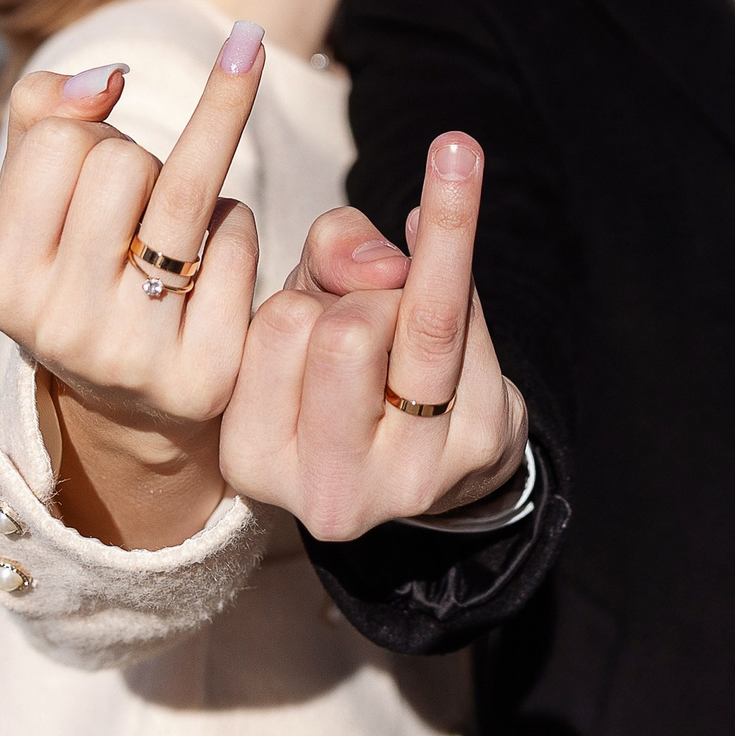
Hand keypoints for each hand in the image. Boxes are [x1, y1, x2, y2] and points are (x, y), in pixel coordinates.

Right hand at [0, 27, 271, 547]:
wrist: (134, 400)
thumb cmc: (83, 268)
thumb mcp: (37, 197)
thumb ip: (45, 111)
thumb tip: (107, 77)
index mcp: (0, 283)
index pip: (57, 138)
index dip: (88, 134)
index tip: (91, 170)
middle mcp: (58, 327)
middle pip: (122, 160)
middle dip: (138, 162)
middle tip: (134, 211)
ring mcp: (132, 355)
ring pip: (186, 188)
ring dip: (191, 182)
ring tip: (172, 223)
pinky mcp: (205, 372)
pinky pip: (238, 236)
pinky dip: (233, 227)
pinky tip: (210, 269)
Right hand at [221, 132, 528, 541]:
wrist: (431, 443)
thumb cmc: (346, 362)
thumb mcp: (310, 295)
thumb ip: (328, 248)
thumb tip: (388, 265)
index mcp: (254, 456)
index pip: (280, 323)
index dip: (312, 292)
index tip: (322, 289)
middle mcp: (327, 486)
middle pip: (347, 334)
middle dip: (367, 298)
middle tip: (376, 319)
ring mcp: (410, 476)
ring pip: (425, 324)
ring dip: (420, 286)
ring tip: (410, 310)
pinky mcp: (480, 448)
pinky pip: (477, 325)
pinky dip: (464, 289)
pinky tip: (454, 320)